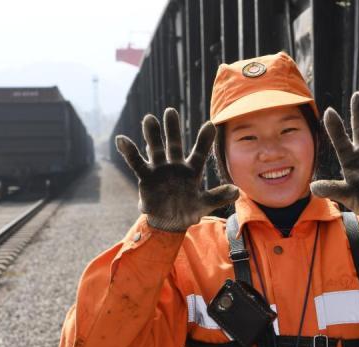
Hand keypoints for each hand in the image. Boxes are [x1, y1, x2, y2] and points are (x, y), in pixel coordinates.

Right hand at [115, 108, 238, 230]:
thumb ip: (219, 196)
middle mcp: (176, 165)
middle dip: (172, 129)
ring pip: (156, 149)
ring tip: (149, 119)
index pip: (200, 152)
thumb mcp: (205, 204)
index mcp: (193, 170)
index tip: (210, 125)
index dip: (204, 140)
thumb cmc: (189, 210)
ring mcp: (160, 169)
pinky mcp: (146, 177)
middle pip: (174, 144)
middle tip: (170, 111)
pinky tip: (121, 139)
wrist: (169, 222)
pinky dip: (129, 152)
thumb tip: (237, 191)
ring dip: (152, 136)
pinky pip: (137, 163)